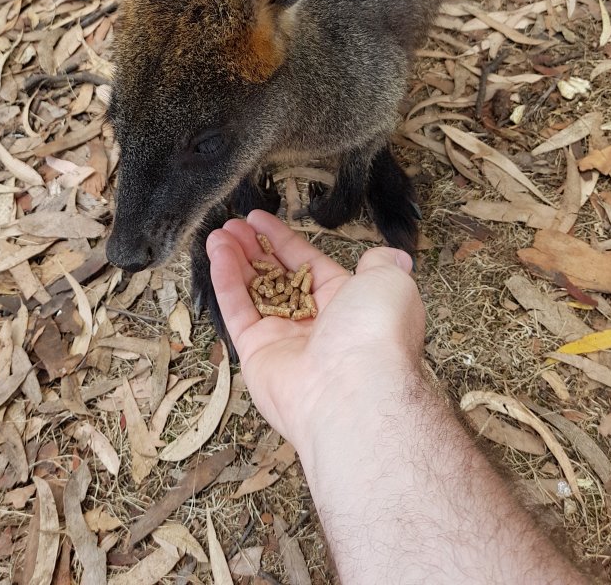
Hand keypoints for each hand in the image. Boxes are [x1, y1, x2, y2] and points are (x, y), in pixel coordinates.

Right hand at [206, 210, 424, 448]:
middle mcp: (315, 323)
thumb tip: (393, 255)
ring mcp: (284, 340)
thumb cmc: (375, 332)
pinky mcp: (257, 354)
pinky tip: (217, 253)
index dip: (283, 240)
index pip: (308, 264)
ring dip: (235, 260)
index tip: (259, 220)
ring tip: (218, 234)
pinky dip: (226, 282)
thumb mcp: (390, 282)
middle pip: (277, 277)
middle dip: (255, 249)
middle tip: (234, 225)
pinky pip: (238, 311)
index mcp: (347, 303)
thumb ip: (381, 262)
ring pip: (253, 292)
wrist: (353, 390)